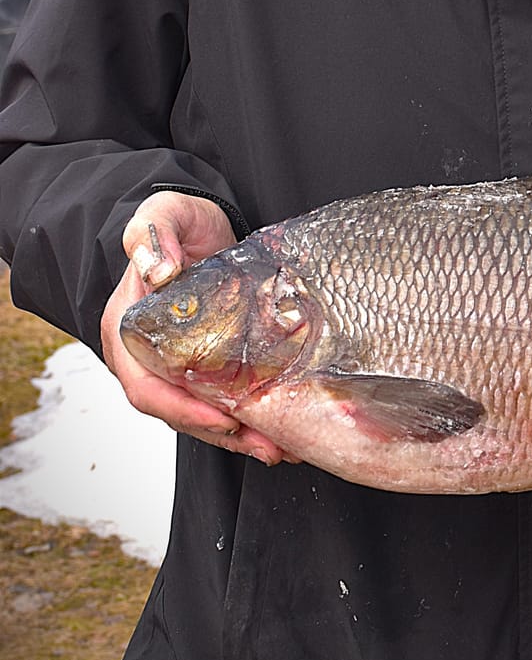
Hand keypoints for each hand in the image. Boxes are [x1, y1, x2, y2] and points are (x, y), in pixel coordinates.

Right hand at [100, 191, 292, 465]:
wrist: (201, 223)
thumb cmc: (178, 220)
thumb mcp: (166, 213)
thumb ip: (153, 233)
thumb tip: (158, 268)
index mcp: (125, 329)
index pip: (145, 385)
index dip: (181, 409)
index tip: (223, 418)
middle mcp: (144, 356)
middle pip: (175, 410)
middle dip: (219, 432)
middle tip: (268, 444)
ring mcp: (173, 362)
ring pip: (198, 412)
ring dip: (237, 434)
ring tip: (279, 446)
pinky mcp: (201, 361)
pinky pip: (217, 397)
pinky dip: (244, 416)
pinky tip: (277, 426)